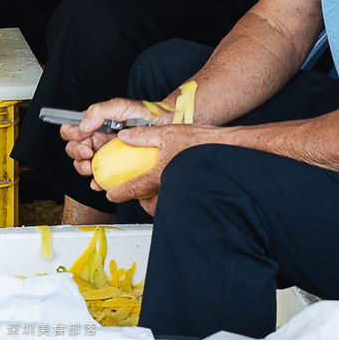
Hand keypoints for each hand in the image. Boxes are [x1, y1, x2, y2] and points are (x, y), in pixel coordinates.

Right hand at [61, 98, 163, 190]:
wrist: (168, 126)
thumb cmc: (146, 114)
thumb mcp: (122, 106)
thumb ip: (100, 111)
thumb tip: (83, 125)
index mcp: (95, 124)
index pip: (71, 129)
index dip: (71, 134)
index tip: (82, 137)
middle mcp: (97, 139)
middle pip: (73, 148)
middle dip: (76, 152)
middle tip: (89, 153)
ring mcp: (105, 154)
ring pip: (82, 164)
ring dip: (82, 167)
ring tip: (91, 168)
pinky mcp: (116, 169)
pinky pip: (100, 178)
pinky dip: (96, 181)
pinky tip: (98, 182)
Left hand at [104, 123, 223, 214]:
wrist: (228, 150)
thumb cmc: (200, 141)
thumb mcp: (167, 132)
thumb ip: (143, 136)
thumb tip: (124, 137)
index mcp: (160, 174)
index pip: (134, 188)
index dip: (119, 192)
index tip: (111, 194)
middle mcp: (169, 188)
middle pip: (148, 204)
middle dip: (141, 200)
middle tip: (136, 190)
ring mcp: (181, 193)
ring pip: (163, 206)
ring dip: (156, 200)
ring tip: (155, 188)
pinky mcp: (193, 196)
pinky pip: (176, 202)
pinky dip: (170, 198)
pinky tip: (173, 185)